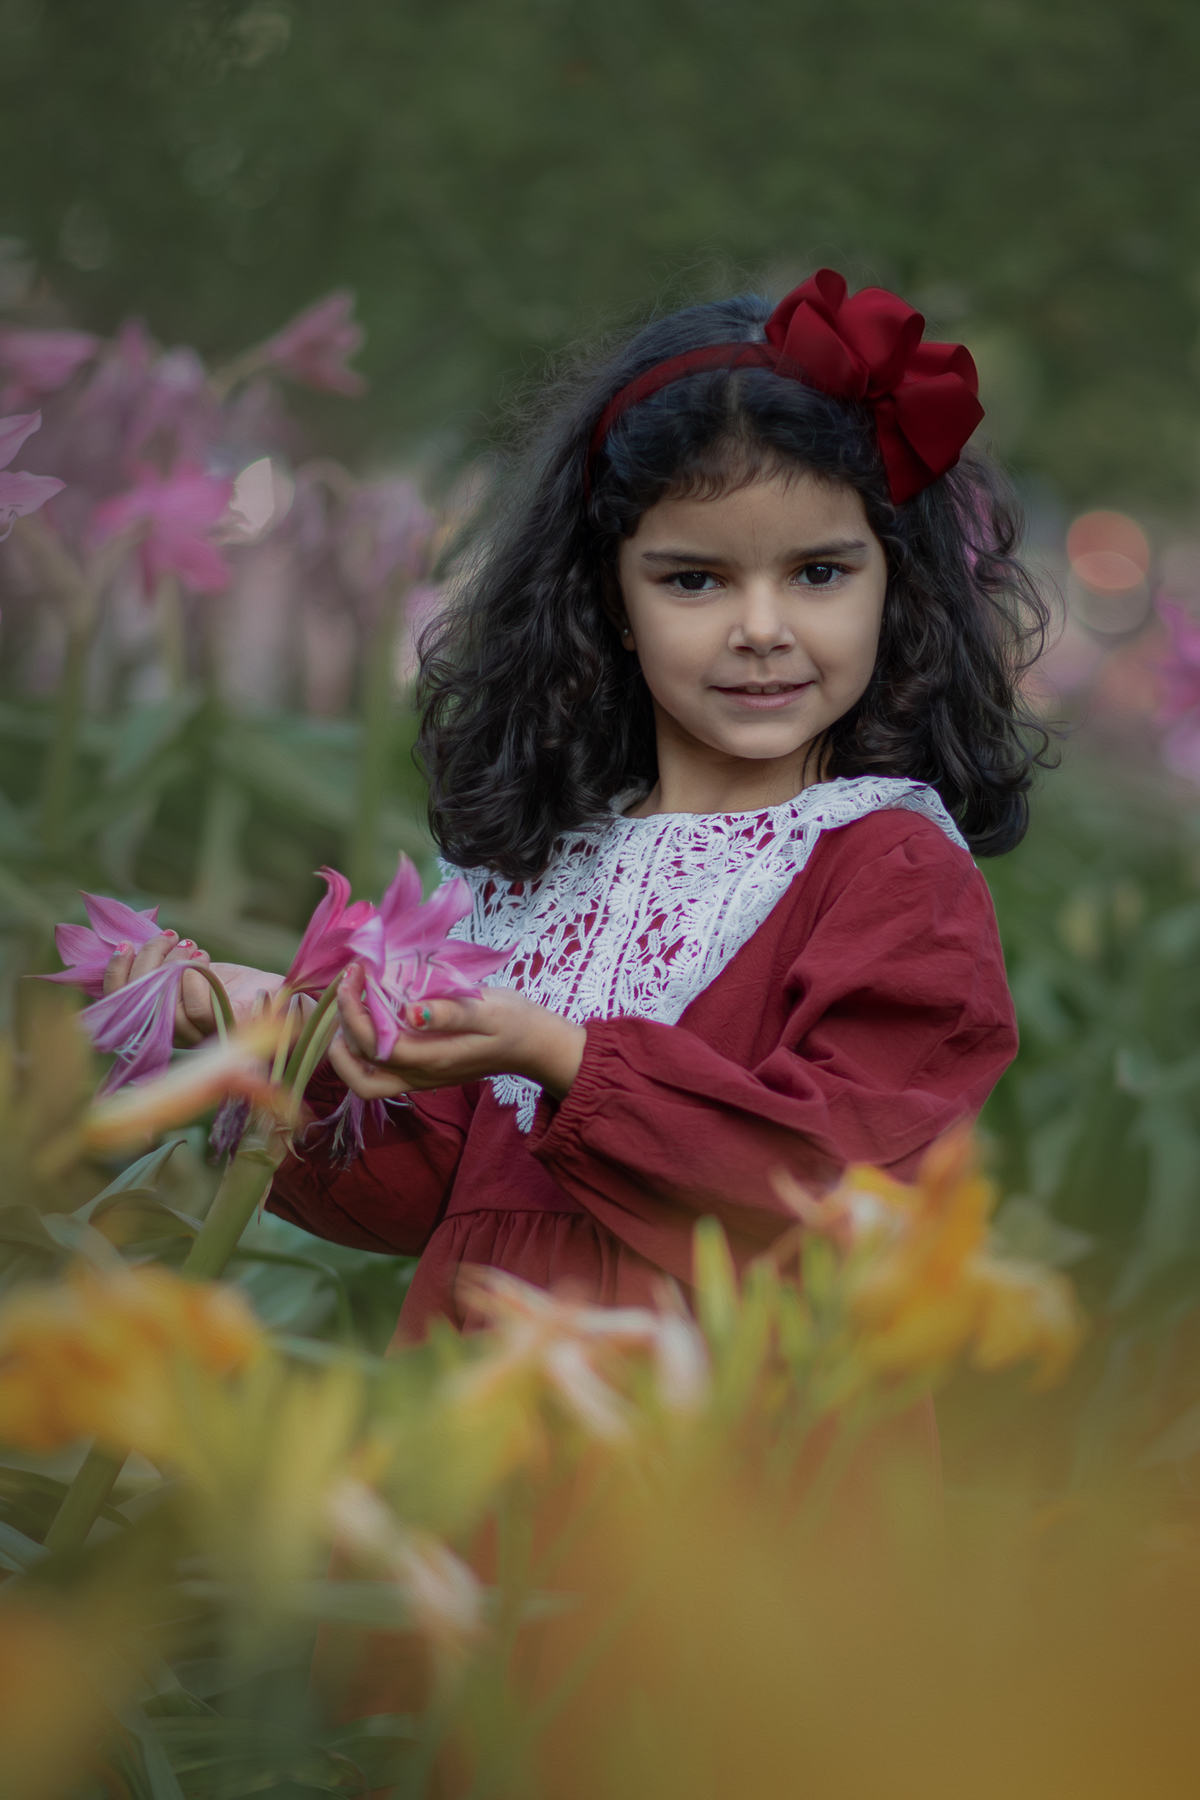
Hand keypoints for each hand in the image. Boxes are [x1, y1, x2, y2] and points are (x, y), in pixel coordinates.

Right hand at [102, 935, 285, 1045]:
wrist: (276, 994)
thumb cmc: (228, 983)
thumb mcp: (186, 971)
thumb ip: (157, 967)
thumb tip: (125, 944)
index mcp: (157, 1024)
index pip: (119, 1008)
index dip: (116, 975)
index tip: (125, 944)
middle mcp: (174, 1037)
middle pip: (140, 1005)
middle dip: (149, 961)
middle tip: (168, 937)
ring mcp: (199, 1039)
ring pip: (167, 1007)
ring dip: (174, 965)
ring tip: (188, 945)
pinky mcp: (225, 1031)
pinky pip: (198, 1009)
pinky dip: (195, 977)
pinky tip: (202, 958)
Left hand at [327, 962, 586, 1101]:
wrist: (535, 1045)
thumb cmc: (513, 1021)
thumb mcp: (486, 1009)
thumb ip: (447, 1012)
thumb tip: (410, 1012)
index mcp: (432, 1059)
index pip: (376, 1044)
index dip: (355, 1013)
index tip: (353, 976)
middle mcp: (420, 1076)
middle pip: (361, 1073)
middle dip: (342, 1034)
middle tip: (345, 992)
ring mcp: (421, 1079)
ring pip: (366, 1079)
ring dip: (348, 1047)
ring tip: (349, 1006)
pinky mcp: (424, 1073)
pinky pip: (380, 1072)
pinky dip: (363, 1048)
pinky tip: (370, 1016)